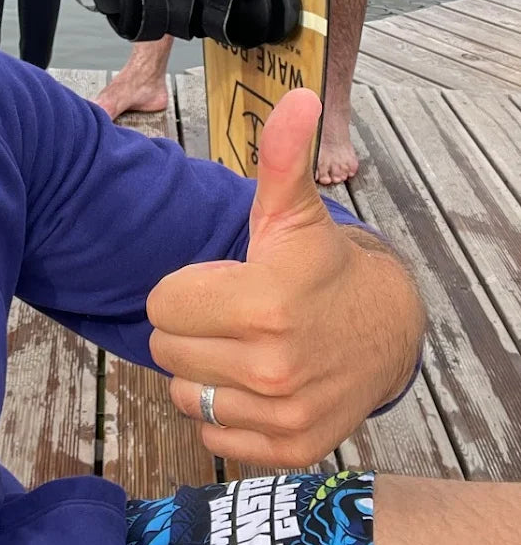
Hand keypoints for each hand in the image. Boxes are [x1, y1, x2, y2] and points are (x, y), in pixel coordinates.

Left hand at [146, 89, 422, 466]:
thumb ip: (281, 157)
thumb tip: (299, 95)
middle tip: (230, 314)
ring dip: (203, 372)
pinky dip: (223, 413)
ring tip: (242, 346)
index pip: (161, 305)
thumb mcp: (293, 212)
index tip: (222, 280)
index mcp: (263, 305)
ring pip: (185, 394)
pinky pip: (212, 435)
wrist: (384, 330)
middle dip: (190, 328)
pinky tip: (254, 384)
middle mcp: (270, 369)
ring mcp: (281, 415)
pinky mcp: (288, 449)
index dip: (184, 288)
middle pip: (166, 351)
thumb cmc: (320, 265)